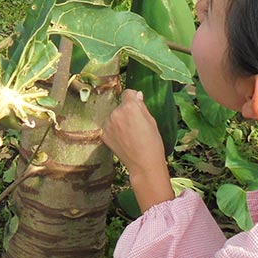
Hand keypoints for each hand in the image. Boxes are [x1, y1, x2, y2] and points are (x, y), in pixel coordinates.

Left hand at [103, 89, 174, 211]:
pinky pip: (110, 127)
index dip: (134, 98)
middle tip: (136, 125)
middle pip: (120, 106)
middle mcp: (116, 113)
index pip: (128, 93)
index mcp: (129, 107)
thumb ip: (141, 106)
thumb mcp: (151, 121)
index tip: (137, 104)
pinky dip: (115, 131)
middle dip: (127, 111)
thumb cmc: (153, 143)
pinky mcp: (104, 134)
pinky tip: (124, 140)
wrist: (144, 165)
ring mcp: (108, 124)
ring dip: (120, 121)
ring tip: (130, 134)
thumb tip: (137, 95)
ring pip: (114, 116)